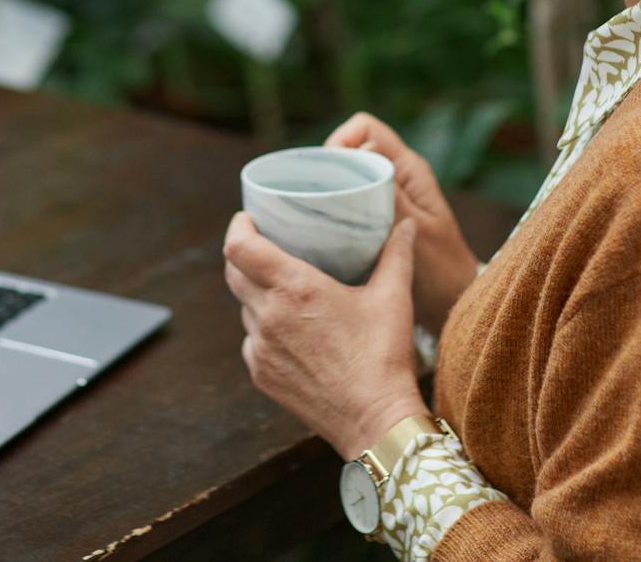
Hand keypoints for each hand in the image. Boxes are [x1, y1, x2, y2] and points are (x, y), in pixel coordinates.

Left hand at [224, 210, 428, 461]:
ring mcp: (261, 348)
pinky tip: (291, 333)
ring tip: (284, 292)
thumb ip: (396, 255)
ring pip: (245, 308)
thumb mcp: (393, 298)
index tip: (248, 219)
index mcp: (294, 288)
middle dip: (244, 256)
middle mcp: (269, 315)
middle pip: (234, 273)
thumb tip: (405, 224)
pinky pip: (252, 341)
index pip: (239, 247)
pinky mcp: (261, 374)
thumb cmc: (384, 356)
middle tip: (266, 248)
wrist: (375, 422)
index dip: (238, 228)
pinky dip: (264, 331)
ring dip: (257, 296)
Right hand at [324, 112, 479, 332]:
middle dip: (328, 167)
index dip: (340, 141)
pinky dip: (335, 208)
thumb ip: (390, 193)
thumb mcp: (413, 232)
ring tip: (315, 216)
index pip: (364, 128)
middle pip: (350, 148)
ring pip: (348, 175)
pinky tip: (324, 231)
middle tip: (313, 200)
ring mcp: (389, 195)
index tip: (325, 173)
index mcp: (409, 168)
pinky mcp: (379, 216)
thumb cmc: (440, 271)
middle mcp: (398, 175)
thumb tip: (363, 149)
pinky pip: (351, 199)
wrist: (453, 303)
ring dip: (330, 189)